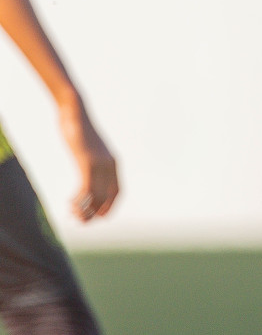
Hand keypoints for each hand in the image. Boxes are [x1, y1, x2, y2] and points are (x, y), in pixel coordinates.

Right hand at [58, 100, 117, 220]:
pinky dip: (79, 200)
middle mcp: (110, 164)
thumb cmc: (79, 129)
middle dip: (95, 213)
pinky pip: (86, 188)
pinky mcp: (87, 162)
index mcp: (113, 162)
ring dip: (85, 210)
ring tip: (74, 217)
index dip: (110, 207)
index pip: (118, 192)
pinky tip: (69, 204)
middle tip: (82, 222)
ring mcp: (100, 163)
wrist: (74, 112)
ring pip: (96, 196)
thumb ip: (91, 160)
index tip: (99, 217)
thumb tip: (87, 169)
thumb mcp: (88, 148)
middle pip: (108, 197)